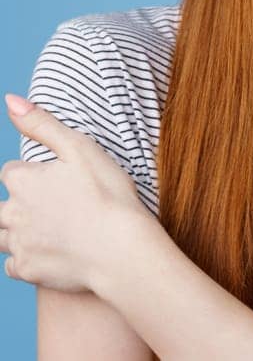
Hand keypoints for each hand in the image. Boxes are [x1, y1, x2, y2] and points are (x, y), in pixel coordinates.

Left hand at [1, 92, 152, 292]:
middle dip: (20, 206)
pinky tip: (48, 255)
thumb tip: (10, 101)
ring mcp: (18, 242)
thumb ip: (43, 124)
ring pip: (2, 237)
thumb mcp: (81, 149)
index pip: (11, 172)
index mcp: (22, 180)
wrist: (121, 250)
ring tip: (49, 232)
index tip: (59, 182)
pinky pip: (14, 265)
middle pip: (1, 207)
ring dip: (17, 233)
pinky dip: (26, 260)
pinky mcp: (27, 269)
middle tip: (57, 209)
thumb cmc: (108, 196)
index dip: (33, 175)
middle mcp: (12, 211)